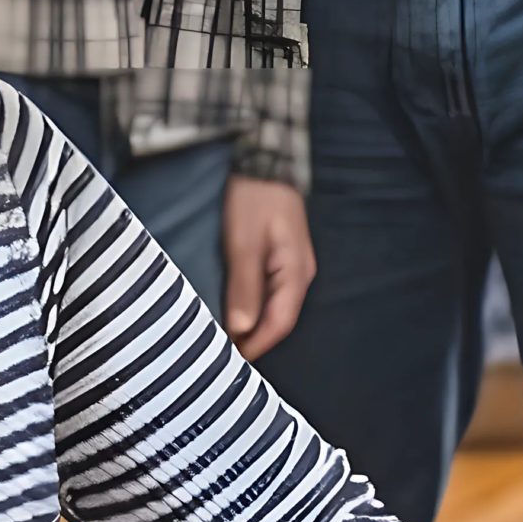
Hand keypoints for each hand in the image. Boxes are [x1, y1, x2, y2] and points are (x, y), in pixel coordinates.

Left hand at [221, 173, 315, 357]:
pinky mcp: (278, 256)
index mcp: (296, 273)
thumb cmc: (254, 199)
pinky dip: (252, 305)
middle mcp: (299, 273)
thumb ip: (244, 287)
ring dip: (252, 323)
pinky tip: (234, 308)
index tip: (232, 360)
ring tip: (225, 336)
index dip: (256, 345)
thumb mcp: (244, 244)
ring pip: (273, 306)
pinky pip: (268, 291)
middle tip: (223, 353)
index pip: (280, 323)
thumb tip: (240, 329)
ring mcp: (290, 265)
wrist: (263, 161)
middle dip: (254, 339)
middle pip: (278, 318)